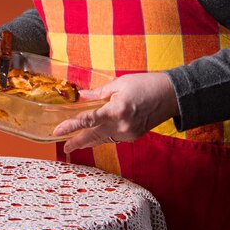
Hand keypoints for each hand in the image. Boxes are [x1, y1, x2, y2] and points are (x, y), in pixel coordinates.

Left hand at [53, 72, 177, 151]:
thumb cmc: (145, 84)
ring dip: (89, 141)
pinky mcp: (134, 136)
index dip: (71, 126)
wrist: (170, 95)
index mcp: (116, 110)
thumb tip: (82, 97)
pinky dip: (103, 137)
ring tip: (75, 143)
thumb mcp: (120, 83)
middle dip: (77, 141)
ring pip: (103, 139)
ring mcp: (128, 133)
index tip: (58, 131)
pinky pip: (113, 138)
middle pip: (93, 136)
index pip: (88, 120)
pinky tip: (96, 136)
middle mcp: (121, 125)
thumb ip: (99, 93)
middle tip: (64, 146)